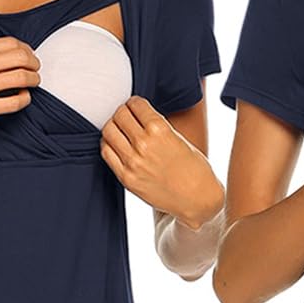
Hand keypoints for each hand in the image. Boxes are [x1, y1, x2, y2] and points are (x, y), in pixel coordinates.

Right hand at [0, 37, 40, 146]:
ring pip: (21, 77)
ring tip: (32, 85)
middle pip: (20, 57)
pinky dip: (25, 100)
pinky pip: (14, 102)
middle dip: (34, 65)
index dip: (27, 51)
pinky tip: (23, 99)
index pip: (11, 43)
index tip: (29, 58)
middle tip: (35, 72)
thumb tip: (6, 56)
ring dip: (33, 81)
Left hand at [100, 96, 222, 228]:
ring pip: (108, 131)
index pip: (135, 104)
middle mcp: (144, 144)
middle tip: (126, 117)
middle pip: (119, 115)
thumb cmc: (193, 168)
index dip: (134, 103)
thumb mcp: (178, 138)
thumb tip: (137, 115)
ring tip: (120, 131)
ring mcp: (133, 162)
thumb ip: (156, 126)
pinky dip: (109, 145)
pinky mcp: (126, 178)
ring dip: (113, 127)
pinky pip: (106, 152)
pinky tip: (117, 145)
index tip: (135, 107)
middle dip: (122, 113)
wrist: (197, 199)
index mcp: (160, 130)